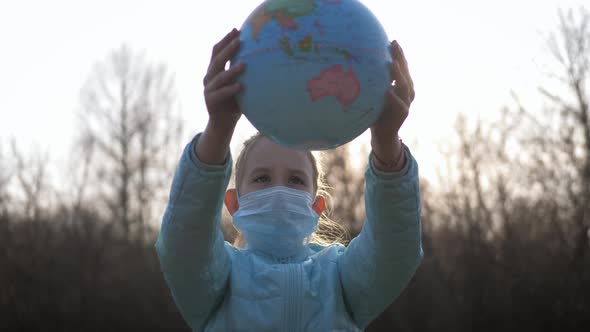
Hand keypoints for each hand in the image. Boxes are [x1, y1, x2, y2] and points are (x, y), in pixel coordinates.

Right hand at [197, 28, 245, 164]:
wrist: (223, 124)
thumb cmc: (234, 101)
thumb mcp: (238, 83)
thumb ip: (242, 72)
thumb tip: (262, 57)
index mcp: (214, 71)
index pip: (217, 51)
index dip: (225, 40)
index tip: (236, 30)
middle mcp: (209, 78)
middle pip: (217, 60)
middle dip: (228, 49)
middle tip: (239, 41)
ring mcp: (208, 90)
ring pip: (219, 77)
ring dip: (232, 70)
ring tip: (244, 64)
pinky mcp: (211, 102)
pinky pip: (221, 94)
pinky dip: (230, 90)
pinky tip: (241, 86)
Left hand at [370, 40, 414, 170]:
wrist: (382, 135)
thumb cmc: (376, 112)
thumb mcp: (375, 94)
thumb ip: (374, 81)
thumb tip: (358, 65)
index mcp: (402, 86)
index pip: (402, 66)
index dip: (399, 54)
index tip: (392, 41)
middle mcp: (407, 92)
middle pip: (406, 72)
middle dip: (401, 58)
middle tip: (394, 45)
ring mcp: (406, 103)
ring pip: (405, 86)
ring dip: (399, 74)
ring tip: (392, 63)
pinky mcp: (402, 114)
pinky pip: (399, 104)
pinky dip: (394, 98)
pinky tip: (388, 90)